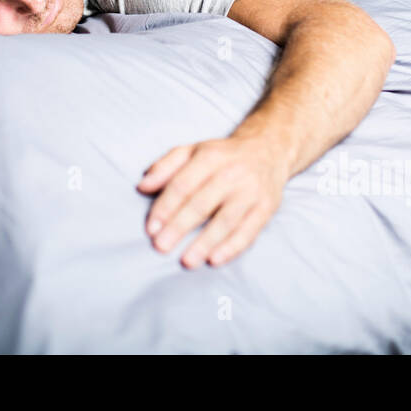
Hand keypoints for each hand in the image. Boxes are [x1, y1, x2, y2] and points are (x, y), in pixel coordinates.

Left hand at [137, 132, 289, 268]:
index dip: (165, 207)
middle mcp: (232, 173)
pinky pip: (249, 231)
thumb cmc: (221, 156)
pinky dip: (232, 247)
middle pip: (201, 204)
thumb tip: (142, 186)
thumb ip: (165, 166)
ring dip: (205, 243)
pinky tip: (215, 259)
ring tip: (187, 261)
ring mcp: (251, 191)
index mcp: (210, 156)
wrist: (267, 149)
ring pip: (226, 221)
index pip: (183, 184)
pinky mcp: (267, 207)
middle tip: (161, 246)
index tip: (151, 228)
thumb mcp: (192, 151)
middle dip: (179, 227)